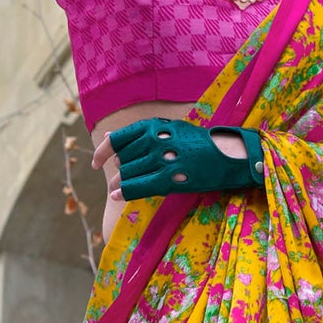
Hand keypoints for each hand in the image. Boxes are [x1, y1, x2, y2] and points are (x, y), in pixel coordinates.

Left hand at [104, 118, 264, 200]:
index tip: (96, 162)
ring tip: (118, 189)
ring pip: (127, 174)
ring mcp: (162, 159)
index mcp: (153, 126)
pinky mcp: (170, 178)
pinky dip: (124, 192)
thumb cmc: (196, 142)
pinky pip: (138, 187)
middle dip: (117, 172)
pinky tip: (117, 196)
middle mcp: (154, 140)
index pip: (117, 139)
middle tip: (115, 181)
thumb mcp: (167, 128)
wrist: (226, 154)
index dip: (102, 152)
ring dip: (120, 183)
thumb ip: (139, 133)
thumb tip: (107, 136)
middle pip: (122, 160)